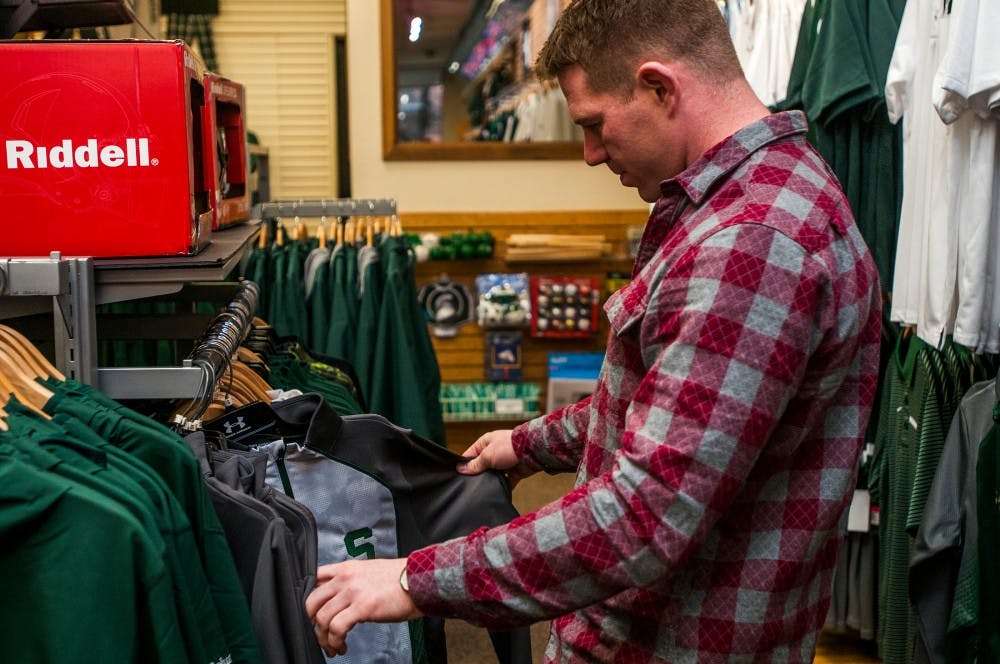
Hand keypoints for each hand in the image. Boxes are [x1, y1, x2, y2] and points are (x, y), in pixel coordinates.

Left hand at [305, 558, 422, 657]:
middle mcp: (345, 578)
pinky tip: (342, 646)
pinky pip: (337, 628)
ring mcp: (352, 592)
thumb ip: (352, 581)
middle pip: (311, 601)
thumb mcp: (369, 572)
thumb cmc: (399, 579)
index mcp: (346, 568)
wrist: (419, 580)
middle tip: (319, 634)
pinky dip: (335, 641)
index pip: (314, 579)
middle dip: (310, 623)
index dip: (310, 600)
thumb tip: (340, 598)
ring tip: (333, 646)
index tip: (313, 614)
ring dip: (323, 638)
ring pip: (322, 618)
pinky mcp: (362, 607)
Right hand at [457, 429, 539, 488]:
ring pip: (493, 475)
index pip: (470, 454)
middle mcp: (494, 452)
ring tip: (485, 490)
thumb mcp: (487, 455)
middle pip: (482, 466)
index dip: (464, 465)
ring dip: (491, 481)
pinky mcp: (514, 471)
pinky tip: (498, 492)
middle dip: (478, 475)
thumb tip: (461, 469)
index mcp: (485, 443)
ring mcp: (504, 462)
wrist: (533, 451)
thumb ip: (475, 464)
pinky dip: (503, 486)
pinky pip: (506, 481)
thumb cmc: (509, 447)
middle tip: (471, 486)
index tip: (459, 476)